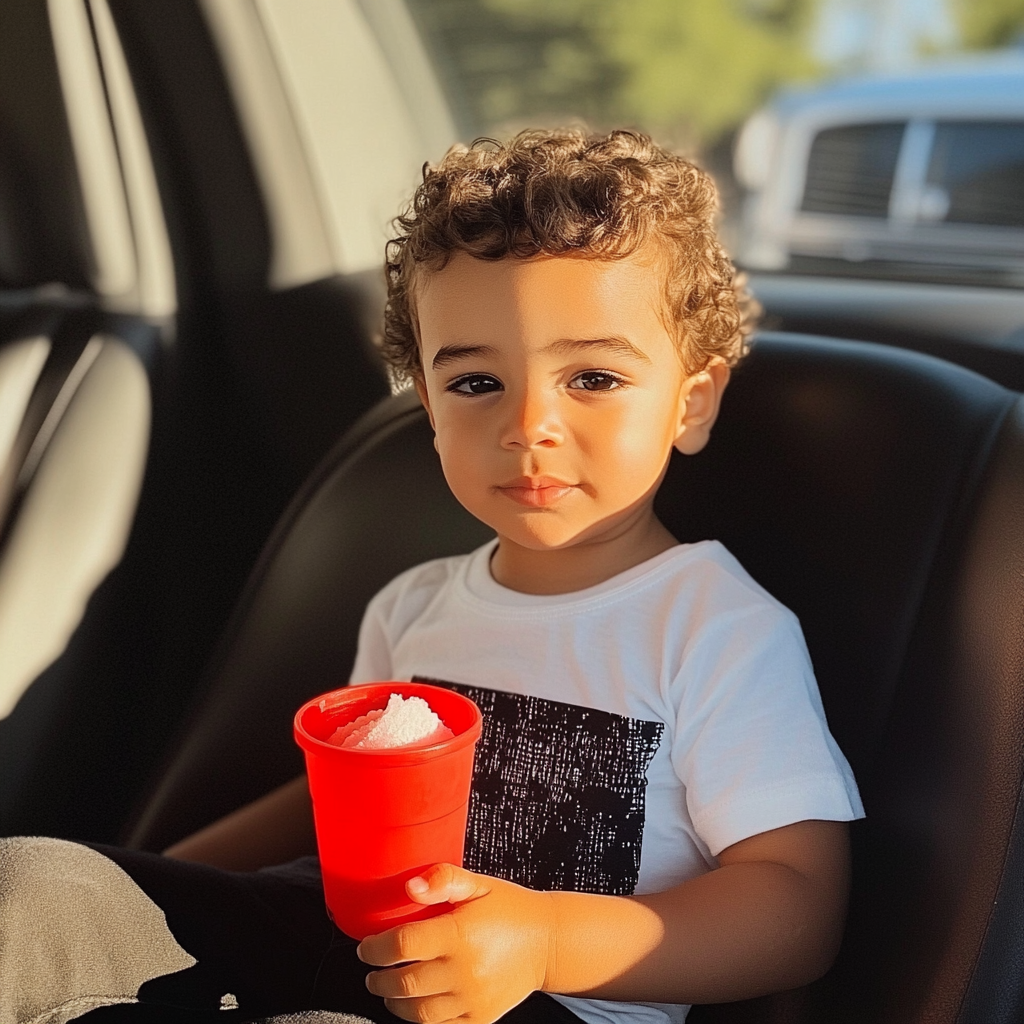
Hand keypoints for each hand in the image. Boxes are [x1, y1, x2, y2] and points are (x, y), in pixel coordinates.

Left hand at [357, 863, 554, 1023]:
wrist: (548, 942)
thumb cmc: (508, 909)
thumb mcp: (478, 885)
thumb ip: (443, 879)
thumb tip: (409, 887)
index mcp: (460, 933)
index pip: (403, 945)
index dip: (376, 948)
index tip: (366, 947)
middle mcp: (465, 970)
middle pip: (405, 982)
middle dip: (378, 978)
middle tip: (371, 971)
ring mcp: (472, 999)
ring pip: (418, 1011)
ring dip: (394, 1001)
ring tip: (387, 989)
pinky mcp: (480, 1018)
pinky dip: (419, 1017)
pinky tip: (414, 1003)